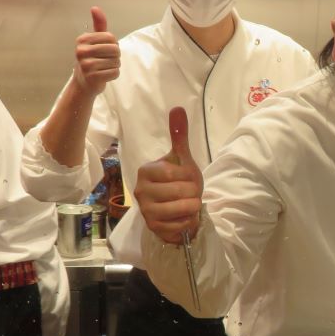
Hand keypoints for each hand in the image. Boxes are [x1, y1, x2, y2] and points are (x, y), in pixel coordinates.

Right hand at [72, 7, 119, 95]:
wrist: (84, 82)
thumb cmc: (92, 59)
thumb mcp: (95, 40)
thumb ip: (99, 25)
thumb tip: (95, 8)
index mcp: (82, 40)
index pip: (111, 37)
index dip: (113, 44)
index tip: (105, 50)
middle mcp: (81, 51)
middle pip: (115, 49)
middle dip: (115, 56)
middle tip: (106, 60)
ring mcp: (86, 65)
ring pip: (116, 62)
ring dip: (115, 65)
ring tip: (104, 67)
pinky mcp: (93, 78)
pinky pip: (115, 73)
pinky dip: (114, 74)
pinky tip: (105, 75)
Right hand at [135, 106, 202, 243]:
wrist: (177, 208)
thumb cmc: (179, 181)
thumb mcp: (182, 158)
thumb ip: (179, 135)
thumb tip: (178, 108)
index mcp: (146, 171)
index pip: (173, 173)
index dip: (189, 176)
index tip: (188, 177)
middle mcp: (141, 190)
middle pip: (180, 191)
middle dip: (193, 192)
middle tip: (190, 192)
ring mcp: (146, 210)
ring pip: (181, 208)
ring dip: (192, 207)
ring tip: (188, 204)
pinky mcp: (153, 228)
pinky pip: (180, 225)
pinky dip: (188, 221)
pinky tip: (183, 217)